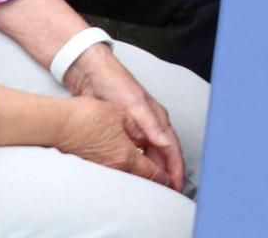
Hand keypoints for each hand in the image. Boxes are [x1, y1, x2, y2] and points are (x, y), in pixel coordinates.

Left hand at [63, 46, 185, 191]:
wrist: (91, 72)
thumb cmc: (114, 83)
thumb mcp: (133, 105)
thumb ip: (150, 124)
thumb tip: (166, 144)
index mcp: (158, 118)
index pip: (172, 150)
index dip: (176, 170)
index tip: (176, 189)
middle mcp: (151, 124)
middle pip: (163, 156)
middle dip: (166, 175)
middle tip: (165, 196)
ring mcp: (139, 127)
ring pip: (150, 155)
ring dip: (153, 172)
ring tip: (151, 190)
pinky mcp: (125, 129)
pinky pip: (137, 152)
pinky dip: (139, 164)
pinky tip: (133, 175)